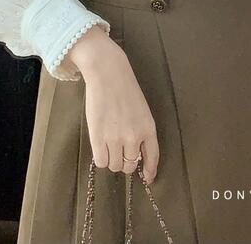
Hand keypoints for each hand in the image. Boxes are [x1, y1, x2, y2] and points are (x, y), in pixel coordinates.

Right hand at [68, 27, 159, 183]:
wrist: (108, 73)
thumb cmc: (125, 89)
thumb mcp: (141, 111)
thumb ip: (141, 132)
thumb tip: (137, 156)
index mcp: (148, 129)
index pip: (152, 158)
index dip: (150, 171)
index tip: (147, 177)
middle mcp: (134, 137)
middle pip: (130, 166)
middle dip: (125, 161)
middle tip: (119, 149)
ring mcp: (115, 138)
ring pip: (114, 165)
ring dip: (111, 159)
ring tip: (108, 144)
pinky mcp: (98, 137)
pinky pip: (101, 162)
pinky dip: (101, 157)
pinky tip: (100, 146)